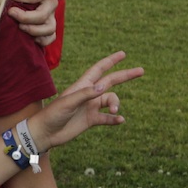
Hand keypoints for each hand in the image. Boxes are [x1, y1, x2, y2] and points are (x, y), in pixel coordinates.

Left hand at [8, 0, 57, 44]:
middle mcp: (51, 3)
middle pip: (43, 15)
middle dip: (25, 16)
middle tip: (11, 12)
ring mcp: (51, 15)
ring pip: (49, 29)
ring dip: (33, 30)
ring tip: (19, 27)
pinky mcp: (48, 26)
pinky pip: (50, 38)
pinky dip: (41, 40)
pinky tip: (29, 37)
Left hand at [28, 50, 142, 151]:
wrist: (45, 133)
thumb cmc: (53, 114)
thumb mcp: (68, 102)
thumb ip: (86, 94)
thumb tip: (104, 86)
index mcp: (82, 85)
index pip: (99, 69)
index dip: (111, 61)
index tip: (123, 54)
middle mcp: (89, 94)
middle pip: (111, 82)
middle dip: (125, 75)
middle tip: (141, 70)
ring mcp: (90, 107)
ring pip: (111, 101)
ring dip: (116, 104)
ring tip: (115, 110)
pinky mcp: (91, 120)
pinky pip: (107, 118)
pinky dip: (115, 119)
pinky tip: (119, 120)